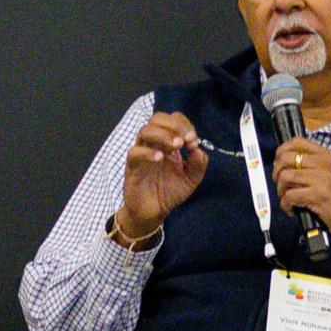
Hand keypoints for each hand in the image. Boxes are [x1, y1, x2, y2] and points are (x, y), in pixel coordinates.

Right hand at [111, 111, 208, 244]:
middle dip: (174, 125)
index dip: (185, 125)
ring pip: (145, 131)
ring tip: (176, 146)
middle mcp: (154, 144)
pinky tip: (160, 158)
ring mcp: (142, 153)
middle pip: (157, 118)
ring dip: (163, 135)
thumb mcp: (191, 179)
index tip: (193, 141)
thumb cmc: (170, 192)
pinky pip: (134, 152)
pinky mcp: (132, 166)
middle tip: (185, 141)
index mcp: (169, 142)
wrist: (153, 212)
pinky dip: (147, 152)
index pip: (174, 119)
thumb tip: (198, 149)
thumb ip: (198, 164)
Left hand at [271, 138, 330, 261]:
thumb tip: (291, 168)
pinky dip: (286, 204)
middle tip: (281, 185)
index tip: (280, 164)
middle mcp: (324, 163)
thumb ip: (316, 167)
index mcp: (328, 156)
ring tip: (287, 199)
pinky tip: (292, 210)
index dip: (282, 152)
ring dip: (281, 190)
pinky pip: (289, 196)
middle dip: (277, 172)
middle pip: (286, 157)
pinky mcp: (318, 195)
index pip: (297, 142)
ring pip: (285, 176)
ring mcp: (321, 178)